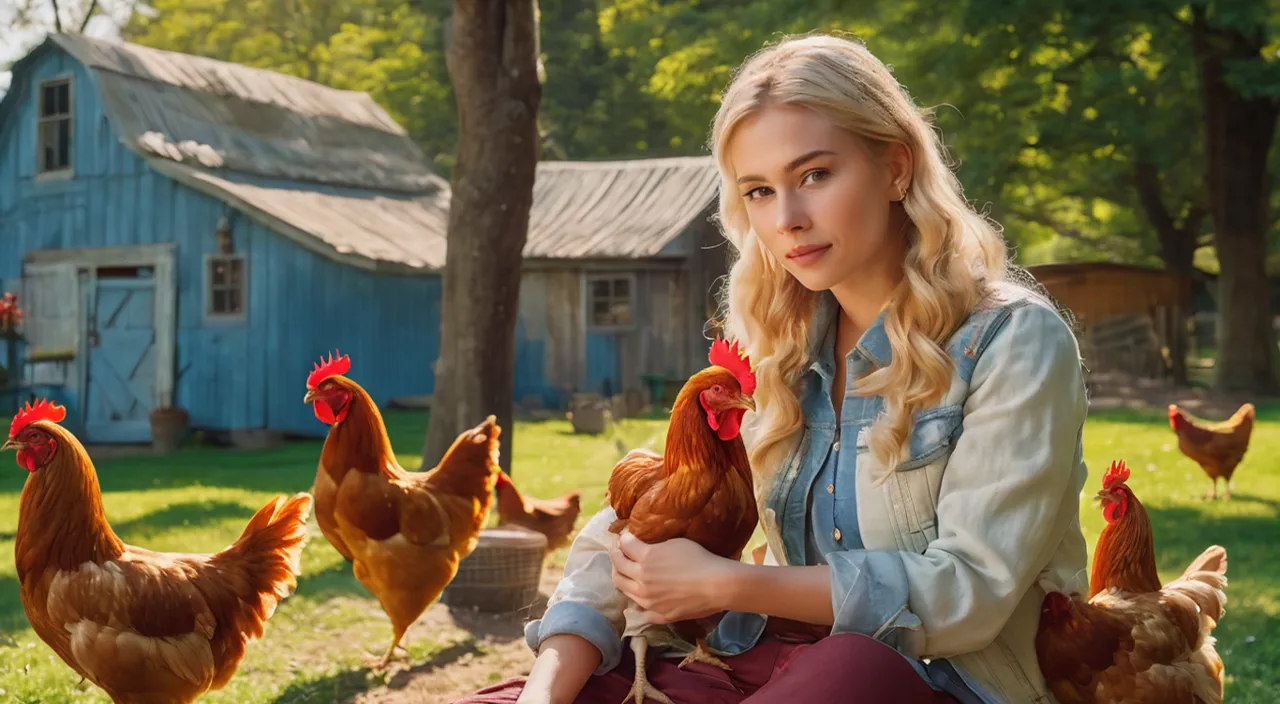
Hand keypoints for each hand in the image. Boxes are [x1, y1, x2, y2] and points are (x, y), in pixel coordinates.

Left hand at [608, 532, 741, 623]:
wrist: (717, 585)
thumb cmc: (699, 559)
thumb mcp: (675, 544)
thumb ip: (652, 547)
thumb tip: (640, 547)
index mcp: (645, 559)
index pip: (623, 546)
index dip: (621, 539)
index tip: (622, 537)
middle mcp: (641, 580)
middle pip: (617, 568)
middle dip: (615, 557)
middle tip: (618, 551)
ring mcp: (648, 601)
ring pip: (624, 590)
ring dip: (621, 578)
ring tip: (625, 572)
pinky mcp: (658, 614)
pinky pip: (641, 611)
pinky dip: (637, 603)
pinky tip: (641, 597)